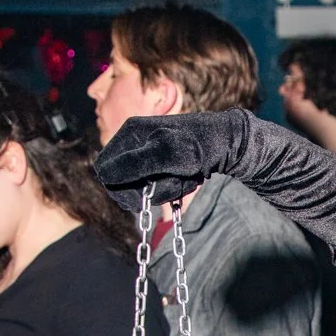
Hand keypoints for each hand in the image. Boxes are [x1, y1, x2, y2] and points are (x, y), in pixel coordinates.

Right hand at [94, 110, 247, 210]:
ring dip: (166, 189)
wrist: (230, 144)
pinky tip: (190, 178)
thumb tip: (105, 175)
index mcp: (129, 134)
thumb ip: (135, 163)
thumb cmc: (199, 145)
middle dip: (148, 190)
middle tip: (174, 185)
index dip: (118, 188)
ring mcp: (150, 156)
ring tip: (187, 178)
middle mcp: (136, 143)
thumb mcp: (167, 153)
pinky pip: (161, 187)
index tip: (139, 201)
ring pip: (145, 188)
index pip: (105, 168)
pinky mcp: (164, 166)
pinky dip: (175, 188)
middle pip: (123, 181)